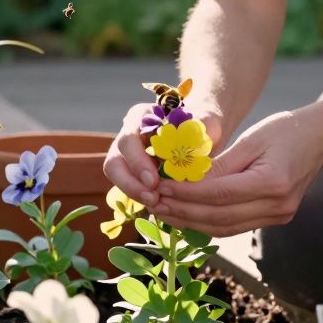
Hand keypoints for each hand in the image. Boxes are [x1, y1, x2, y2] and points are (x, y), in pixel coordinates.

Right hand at [103, 103, 222, 209]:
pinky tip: (161, 204)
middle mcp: (130, 136)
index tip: (154, 181)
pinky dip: (144, 197)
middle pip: (114, 162)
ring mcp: (129, 156)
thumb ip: (203, 125)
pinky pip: (132, 188)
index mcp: (141, 117)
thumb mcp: (208, 119)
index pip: (128, 140)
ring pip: (118, 178)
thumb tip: (195, 141)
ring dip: (135, 193)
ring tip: (157, 203)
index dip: (137, 162)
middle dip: (130, 184)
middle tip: (152, 199)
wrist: (204, 132)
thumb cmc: (203, 122)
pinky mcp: (136, 173)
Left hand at [149, 109, 322, 236]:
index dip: (185, 194)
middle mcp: (277, 205)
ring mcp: (279, 216)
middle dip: (182, 212)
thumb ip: (220, 163)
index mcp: (272, 182)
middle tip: (153, 204)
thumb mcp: (251, 139)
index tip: (159, 188)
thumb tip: (184, 179)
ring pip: (224, 228)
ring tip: (164, 212)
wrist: (322, 139)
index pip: (218, 195)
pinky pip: (234, 226)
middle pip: (219, 217)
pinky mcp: (275, 219)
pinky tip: (187, 215)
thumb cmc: (286, 130)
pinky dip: (208, 223)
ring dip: (190, 222)